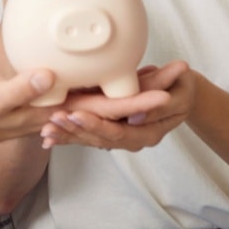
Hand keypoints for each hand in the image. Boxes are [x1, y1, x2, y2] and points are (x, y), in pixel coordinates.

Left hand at [40, 62, 194, 151]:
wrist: (182, 94)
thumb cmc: (182, 88)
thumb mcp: (180, 91)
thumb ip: (162, 102)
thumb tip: (138, 114)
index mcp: (149, 132)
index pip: (119, 132)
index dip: (97, 125)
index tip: (77, 114)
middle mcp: (133, 139)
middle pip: (100, 140)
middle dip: (75, 131)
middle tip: (54, 120)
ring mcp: (122, 137)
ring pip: (91, 141)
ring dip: (68, 137)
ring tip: (46, 131)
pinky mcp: (111, 131)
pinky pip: (88, 138)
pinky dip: (69, 138)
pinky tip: (49, 140)